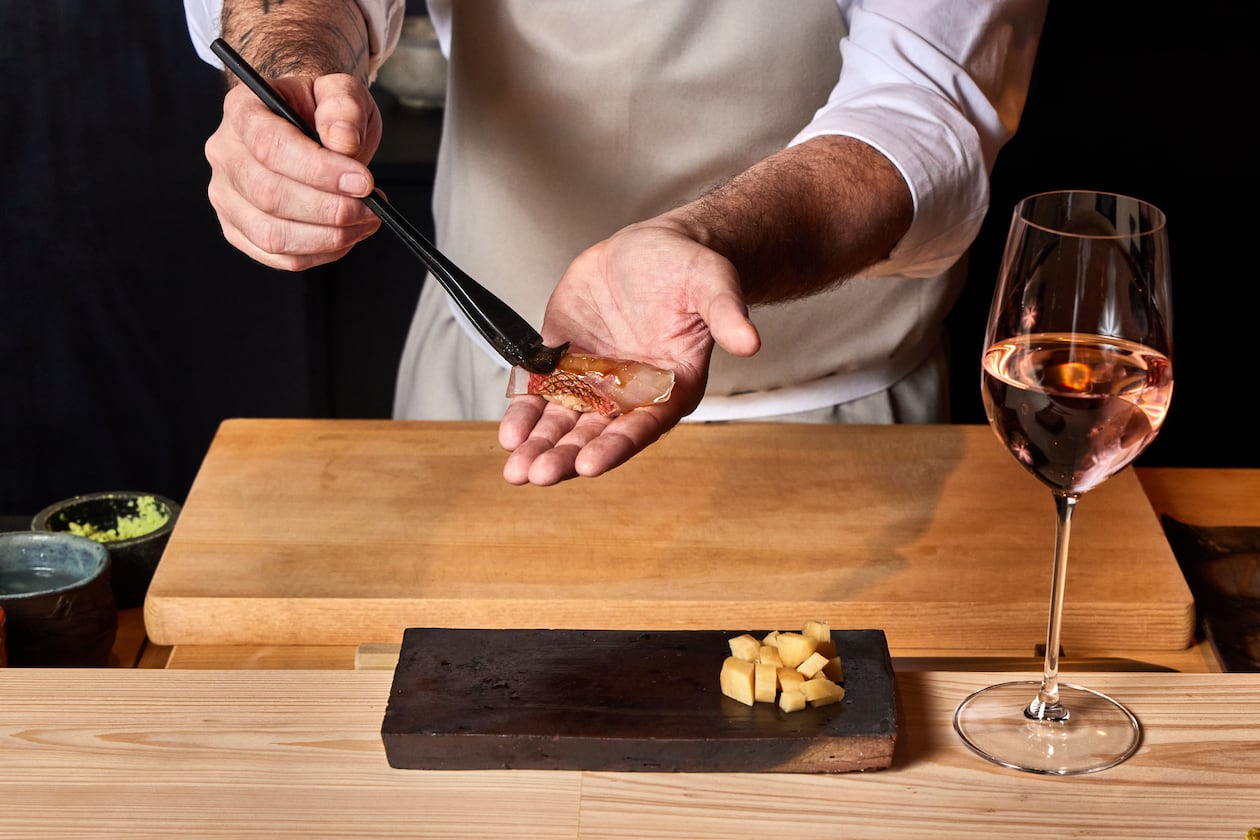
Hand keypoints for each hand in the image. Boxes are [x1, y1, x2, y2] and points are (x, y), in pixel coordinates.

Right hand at [205, 73, 383, 270]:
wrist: (306, 127)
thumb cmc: (320, 110)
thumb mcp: (340, 92)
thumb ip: (344, 105)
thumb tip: (342, 141)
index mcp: (242, 110)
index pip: (270, 146)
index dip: (320, 171)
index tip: (364, 183)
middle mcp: (225, 154)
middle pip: (269, 195)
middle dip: (330, 209)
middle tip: (372, 208)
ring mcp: (226, 196)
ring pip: (271, 234)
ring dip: (328, 237)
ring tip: (366, 221)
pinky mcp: (239, 229)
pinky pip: (277, 256)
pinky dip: (319, 254)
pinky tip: (345, 236)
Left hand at [498, 217, 760, 484]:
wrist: (655, 248)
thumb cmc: (691, 269)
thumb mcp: (713, 283)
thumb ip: (726, 313)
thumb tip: (750, 340)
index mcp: (671, 386)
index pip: (643, 425)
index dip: (616, 445)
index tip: (590, 464)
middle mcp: (630, 392)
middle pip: (597, 433)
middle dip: (566, 455)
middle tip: (538, 474)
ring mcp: (595, 378)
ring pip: (565, 421)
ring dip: (541, 445)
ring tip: (517, 469)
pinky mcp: (565, 357)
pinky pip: (542, 390)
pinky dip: (525, 411)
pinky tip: (509, 433)